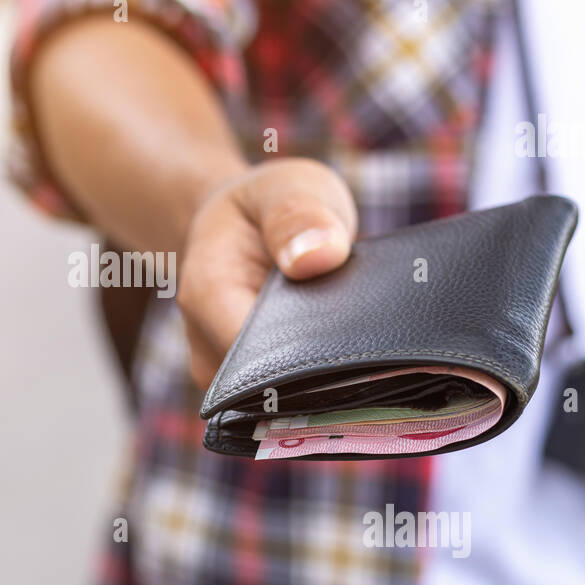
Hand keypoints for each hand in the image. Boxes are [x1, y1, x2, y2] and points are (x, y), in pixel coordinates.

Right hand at [177, 158, 357, 387]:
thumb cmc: (263, 205)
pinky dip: (322, 378)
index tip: (359, 343)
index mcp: (206, 293)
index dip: (306, 356)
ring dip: (325, 375)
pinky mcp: (250, 385)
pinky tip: (350, 354)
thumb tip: (319, 256)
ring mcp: (225, 371)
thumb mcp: (285, 186)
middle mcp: (205, 343)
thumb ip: (298, 214)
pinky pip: (289, 396)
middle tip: (379, 341)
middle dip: (324, 369)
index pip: (254, 356)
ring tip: (365, 340)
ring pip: (281, 397)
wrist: (236, 227)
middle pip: (269, 385)